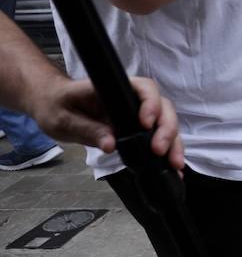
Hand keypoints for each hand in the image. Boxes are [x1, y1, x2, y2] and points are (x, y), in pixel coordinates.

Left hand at [31, 75, 184, 169]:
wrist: (51, 106)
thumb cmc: (56, 105)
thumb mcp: (63, 118)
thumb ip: (88, 129)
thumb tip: (112, 144)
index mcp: (114, 88)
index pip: (144, 88)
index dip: (151, 104)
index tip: (146, 123)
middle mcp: (131, 99)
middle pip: (162, 108)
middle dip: (166, 129)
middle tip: (159, 151)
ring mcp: (136, 115)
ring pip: (165, 124)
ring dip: (173, 143)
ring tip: (174, 164)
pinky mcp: (136, 129)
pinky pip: (157, 137)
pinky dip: (168, 151)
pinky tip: (173, 167)